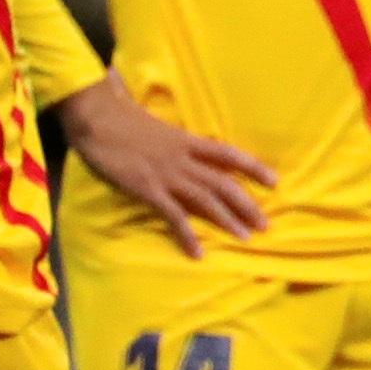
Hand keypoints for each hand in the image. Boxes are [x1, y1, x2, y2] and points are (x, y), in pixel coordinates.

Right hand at [63, 77, 274, 256]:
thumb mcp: (154, 123)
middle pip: (223, 182)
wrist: (96, 117)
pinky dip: (187, 235)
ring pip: (206, 199)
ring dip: (227, 220)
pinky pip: (173, 215)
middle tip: (265, 224)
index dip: (253, 167)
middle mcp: (182, 158)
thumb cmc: (119, 117)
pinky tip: (198, 252)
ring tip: (244, 237)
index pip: (228, 153)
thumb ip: (170, 133)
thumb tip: (189, 145)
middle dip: (247, 204)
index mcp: (185, 140)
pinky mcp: (147, 189)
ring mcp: (166, 174)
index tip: (275, 181)